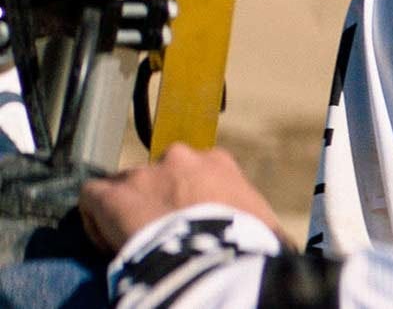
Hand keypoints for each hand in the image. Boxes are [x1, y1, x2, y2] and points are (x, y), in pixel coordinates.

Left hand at [79, 143, 290, 252]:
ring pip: (126, 187)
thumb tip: (275, 243)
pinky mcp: (112, 194)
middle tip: (163, 235)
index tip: (192, 226)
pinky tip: (109, 244)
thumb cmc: (247, 244)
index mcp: (220, 164)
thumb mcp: (267, 228)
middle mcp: (181, 159)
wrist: (211, 255)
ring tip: (134, 243)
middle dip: (160, 201)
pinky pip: (94, 198)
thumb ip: (261, 224)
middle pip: (161, 176)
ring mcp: (144, 174)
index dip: (192, 201)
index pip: (200, 173)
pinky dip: (97, 219)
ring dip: (130, 210)